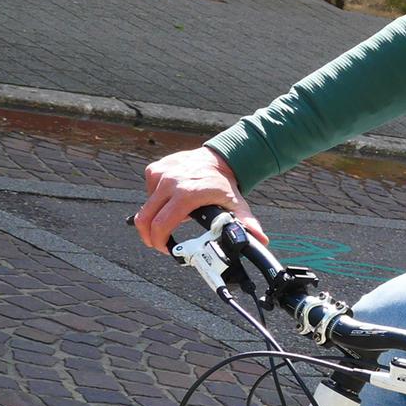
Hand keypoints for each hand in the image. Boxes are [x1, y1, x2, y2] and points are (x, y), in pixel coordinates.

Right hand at [135, 147, 267, 251]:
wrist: (219, 158)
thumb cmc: (224, 183)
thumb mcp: (236, 204)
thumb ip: (245, 223)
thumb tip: (260, 240)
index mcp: (188, 194)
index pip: (162, 224)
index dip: (159, 241)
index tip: (164, 248)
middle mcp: (171, 182)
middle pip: (146, 217)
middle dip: (148, 235)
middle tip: (156, 243)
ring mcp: (161, 174)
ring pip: (147, 205)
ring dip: (155, 216)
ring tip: (172, 217)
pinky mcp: (155, 169)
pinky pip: (149, 191)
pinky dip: (156, 199)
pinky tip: (170, 198)